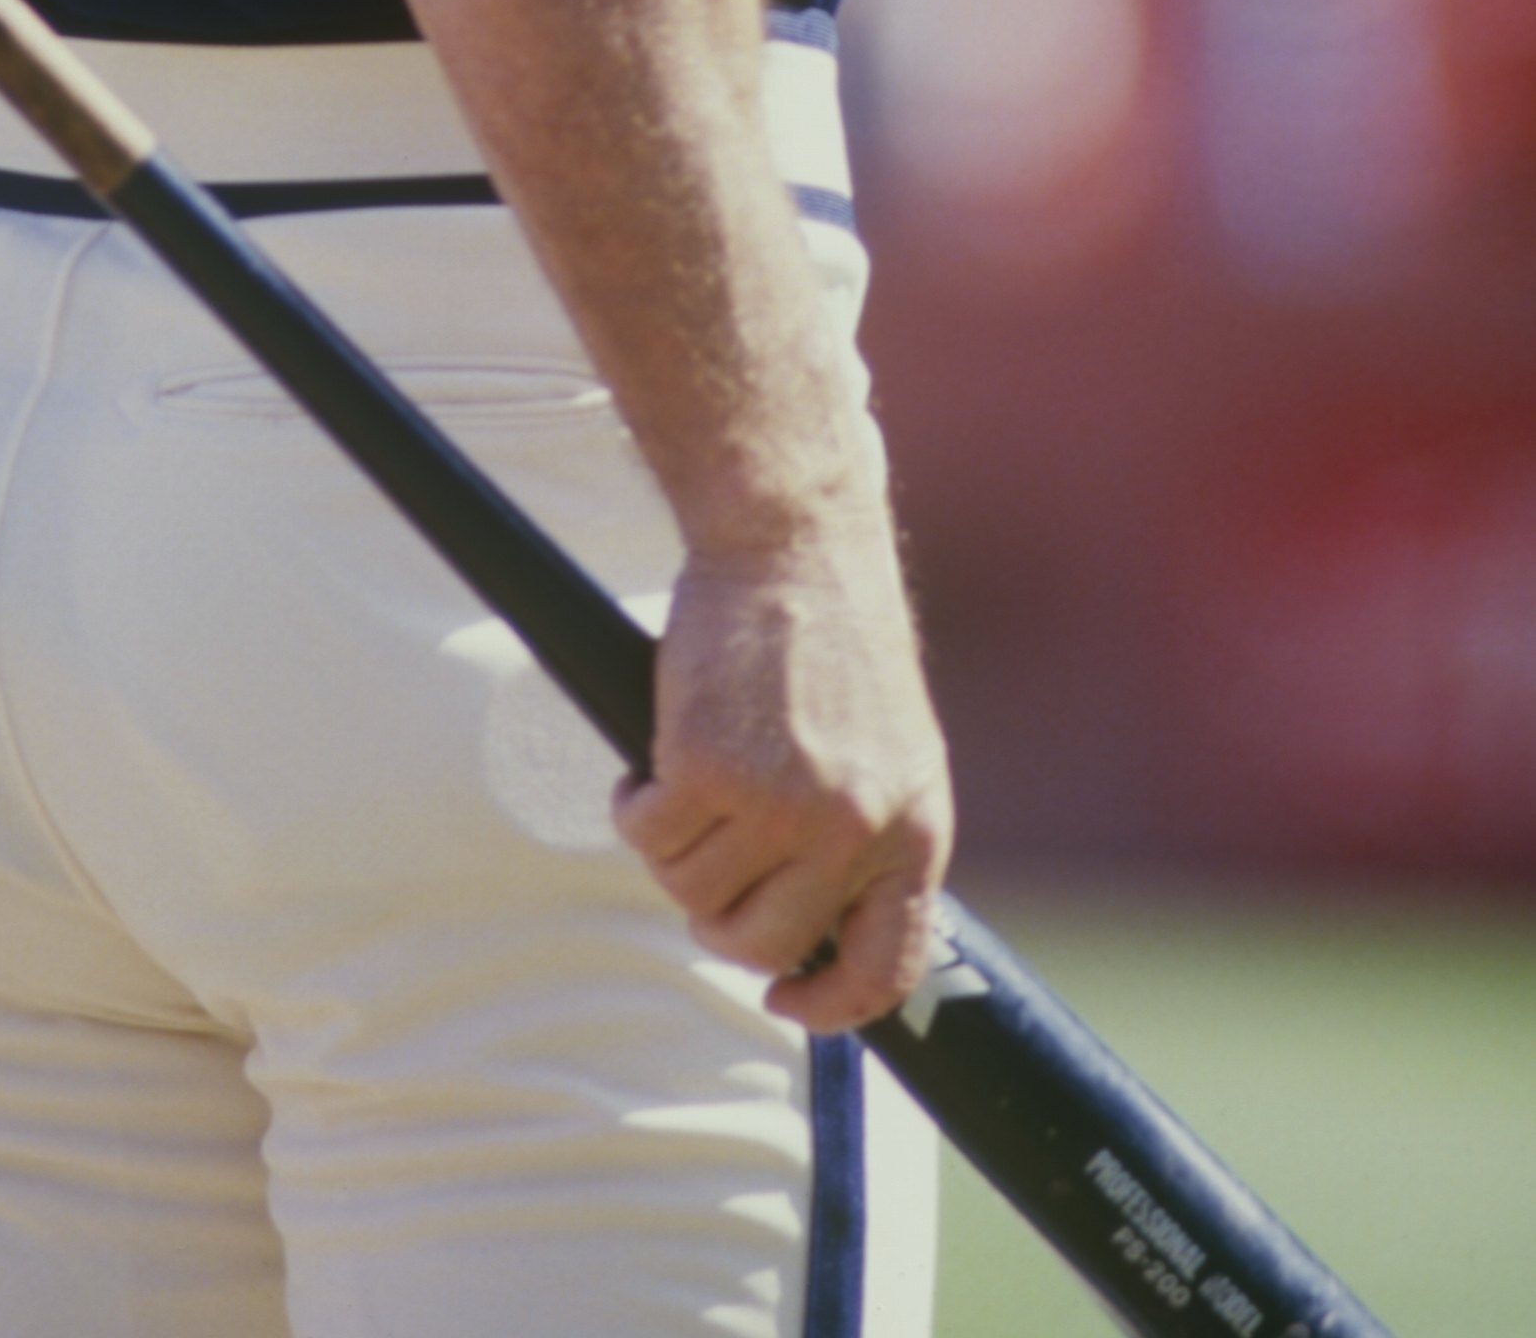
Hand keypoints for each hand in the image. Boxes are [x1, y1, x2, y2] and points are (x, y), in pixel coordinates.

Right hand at [612, 501, 953, 1034]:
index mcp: (914, 831)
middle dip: (718, 923)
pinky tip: (650, 767)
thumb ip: (870, 836)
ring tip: (679, 790)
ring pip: (692, 890)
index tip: (783, 997)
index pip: (885, 967)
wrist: (795, 543)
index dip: (829, 1005)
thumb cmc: (836, 637)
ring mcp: (779, 805)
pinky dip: (634, 807)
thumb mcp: (893, 750)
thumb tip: (823, 924)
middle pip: (764, 942)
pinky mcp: (707, 768)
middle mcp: (852, 832)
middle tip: (702, 869)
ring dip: (670, 852)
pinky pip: (646, 834)